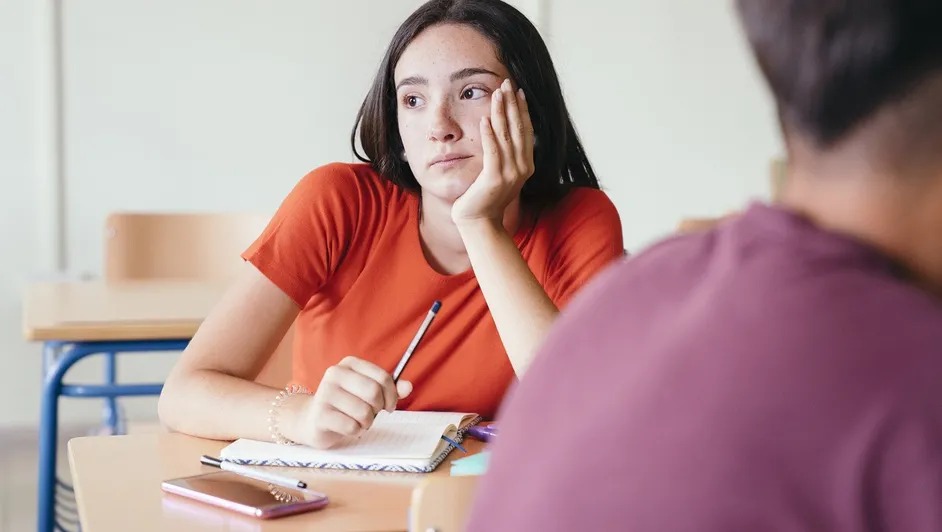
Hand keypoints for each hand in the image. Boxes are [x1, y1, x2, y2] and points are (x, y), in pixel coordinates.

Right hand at [283, 356, 411, 448]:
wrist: (313, 419)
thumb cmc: (346, 404)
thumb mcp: (368, 392)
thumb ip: (390, 389)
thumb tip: (408, 387)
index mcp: (350, 364)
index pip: (382, 377)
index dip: (392, 395)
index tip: (390, 405)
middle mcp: (335, 374)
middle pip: (373, 392)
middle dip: (378, 408)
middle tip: (373, 414)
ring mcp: (325, 393)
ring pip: (363, 412)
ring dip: (367, 422)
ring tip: (359, 420)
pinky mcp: (320, 414)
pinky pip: (352, 426)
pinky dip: (356, 431)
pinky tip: (348, 427)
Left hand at [451, 78, 534, 224]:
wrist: (480, 222)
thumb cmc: (486, 198)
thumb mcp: (500, 173)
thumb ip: (505, 155)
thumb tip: (502, 134)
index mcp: (526, 165)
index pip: (525, 131)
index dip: (522, 110)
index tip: (517, 91)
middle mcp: (522, 167)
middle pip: (518, 128)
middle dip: (512, 104)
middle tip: (507, 83)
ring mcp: (510, 173)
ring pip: (507, 135)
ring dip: (501, 112)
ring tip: (497, 93)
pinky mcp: (494, 178)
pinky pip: (493, 151)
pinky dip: (489, 134)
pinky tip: (485, 118)